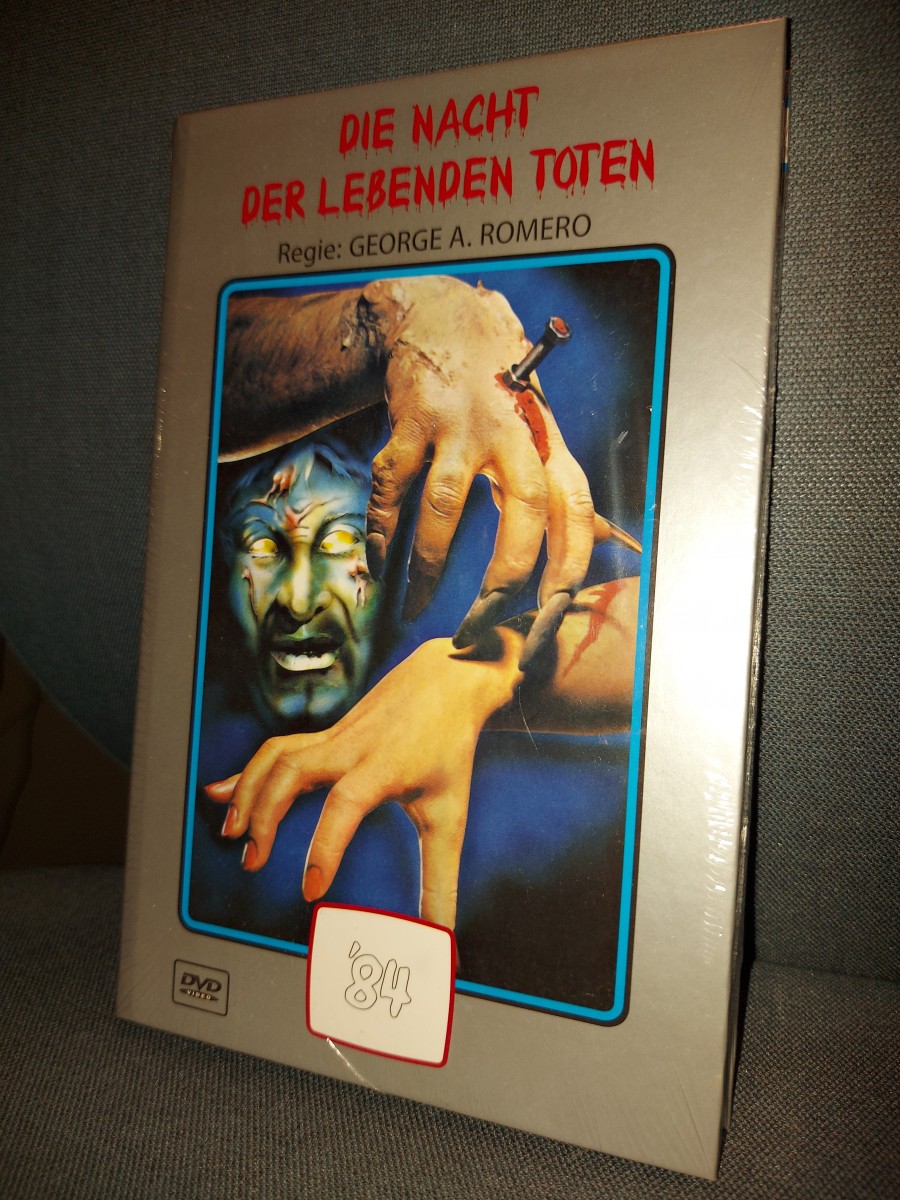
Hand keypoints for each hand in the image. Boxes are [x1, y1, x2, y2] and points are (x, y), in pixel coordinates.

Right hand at [207, 632, 522, 929]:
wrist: (447, 680)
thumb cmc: (449, 747)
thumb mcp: (449, 814)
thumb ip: (441, 879)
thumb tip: (442, 935)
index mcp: (384, 766)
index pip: (345, 803)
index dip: (325, 847)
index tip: (312, 890)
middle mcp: (352, 747)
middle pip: (294, 770)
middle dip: (265, 814)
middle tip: (253, 860)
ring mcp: (334, 736)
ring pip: (278, 755)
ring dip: (249, 792)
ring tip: (231, 832)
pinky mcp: (325, 734)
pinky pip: (278, 748)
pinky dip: (249, 771)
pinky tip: (223, 791)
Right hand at [361, 277, 602, 661]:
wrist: (444, 317)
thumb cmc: (501, 391)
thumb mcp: (543, 434)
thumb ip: (569, 491)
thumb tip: (616, 542)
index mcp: (549, 446)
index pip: (576, 513)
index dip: (569, 569)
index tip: (548, 618)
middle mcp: (512, 435)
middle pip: (522, 513)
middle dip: (501, 580)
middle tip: (477, 628)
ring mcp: (459, 426)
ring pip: (445, 508)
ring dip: (426, 567)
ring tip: (410, 610)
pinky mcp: (411, 421)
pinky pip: (391, 489)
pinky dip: (380, 533)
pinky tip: (378, 566)